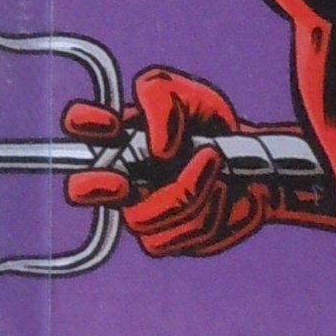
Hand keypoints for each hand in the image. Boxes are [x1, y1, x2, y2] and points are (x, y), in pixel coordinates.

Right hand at [62, 67, 269, 257]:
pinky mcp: (172, 239)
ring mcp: (143, 211)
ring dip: (189, 188)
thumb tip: (157, 148)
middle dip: (97, 188)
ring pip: (145, 219)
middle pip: (82, 191)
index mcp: (121, 135)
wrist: (255, 163)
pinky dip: (213, 209)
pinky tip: (227, 190)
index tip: (112, 125)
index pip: (80, 124)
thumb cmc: (212, 128)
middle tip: (122, 182)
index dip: (84, 125)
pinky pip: (182, 235)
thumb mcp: (191, 96)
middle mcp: (121, 175)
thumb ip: (163, 100)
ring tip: (216, 160)